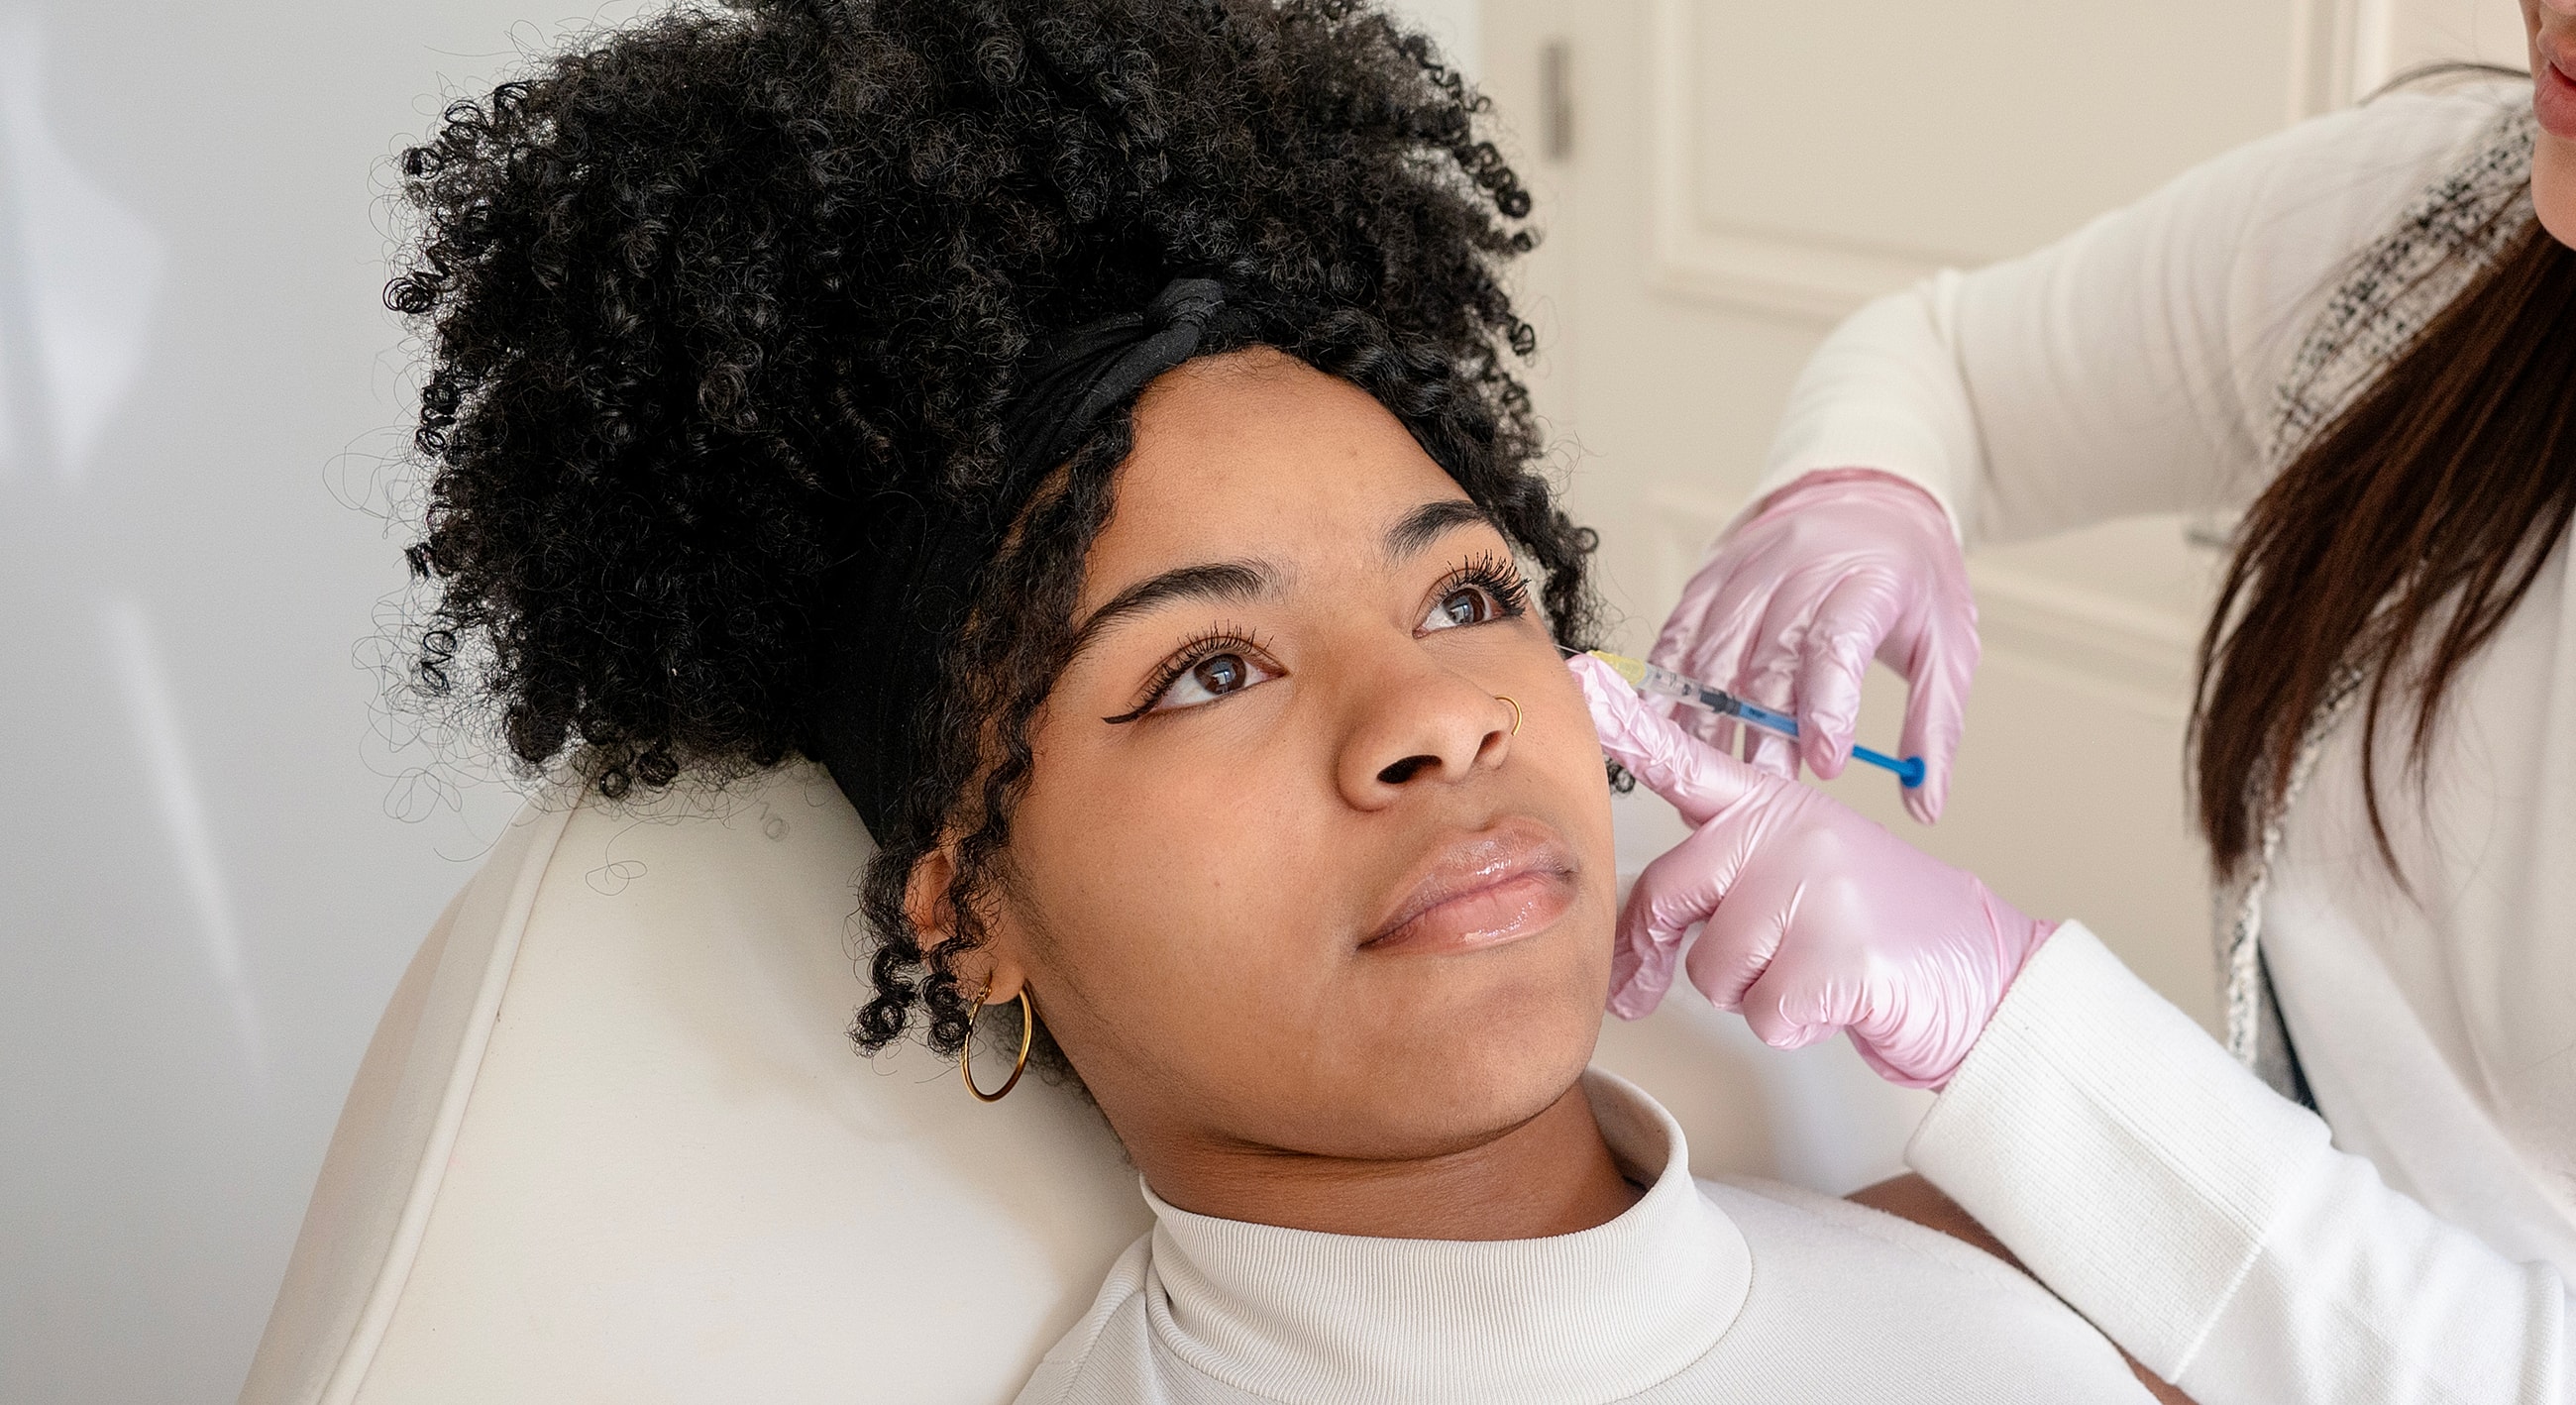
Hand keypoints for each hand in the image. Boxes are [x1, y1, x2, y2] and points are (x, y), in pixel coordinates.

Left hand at [1573, 653, 2050, 1088]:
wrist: (1989, 976)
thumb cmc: (1880, 933)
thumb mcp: (1799, 879)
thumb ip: (1720, 886)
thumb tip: (1630, 959)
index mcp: (1773, 807)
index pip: (1685, 763)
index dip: (1628, 726)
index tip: (1579, 676)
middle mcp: (1789, 830)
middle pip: (1667, 897)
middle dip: (1683, 954)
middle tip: (1751, 966)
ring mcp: (1815, 886)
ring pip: (1711, 969)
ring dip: (1755, 994)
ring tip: (1819, 969)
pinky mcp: (1837, 952)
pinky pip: (1763, 1013)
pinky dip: (1796, 1025)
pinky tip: (1842, 998)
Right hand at [1650, 469, 1975, 822]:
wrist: (1869, 497)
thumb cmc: (1911, 578)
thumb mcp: (1948, 646)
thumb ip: (1934, 727)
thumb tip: (1924, 806)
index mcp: (1869, 578)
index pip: (1837, 643)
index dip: (1827, 705)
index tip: (1826, 763)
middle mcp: (1801, 565)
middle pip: (1769, 658)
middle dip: (1763, 733)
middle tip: (1763, 792)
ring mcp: (1748, 567)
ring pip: (1714, 651)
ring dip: (1707, 720)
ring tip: (1711, 776)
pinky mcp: (1712, 573)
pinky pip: (1679, 632)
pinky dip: (1668, 683)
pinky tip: (1667, 727)